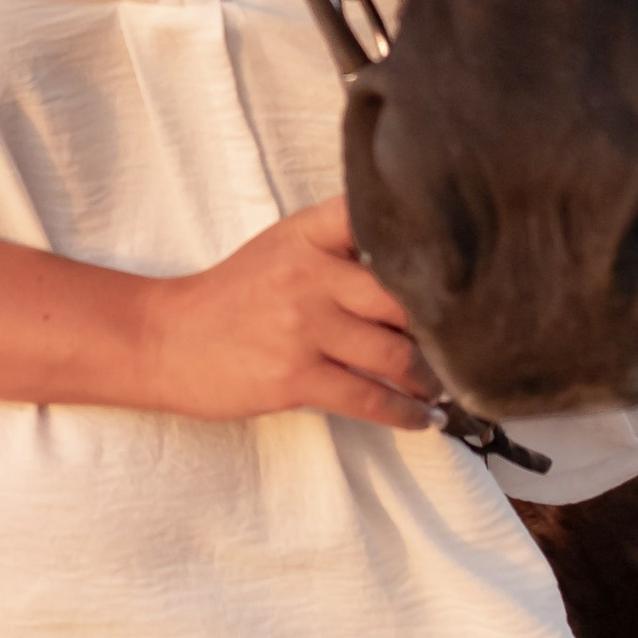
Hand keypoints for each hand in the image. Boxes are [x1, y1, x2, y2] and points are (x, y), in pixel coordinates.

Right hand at [138, 198, 441, 431]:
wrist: (165, 339)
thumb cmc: (232, 296)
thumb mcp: (282, 249)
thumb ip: (339, 246)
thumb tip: (417, 270)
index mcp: (309, 235)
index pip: (379, 219)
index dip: (429, 236)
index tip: (472, 258)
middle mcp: (311, 274)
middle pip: (405, 296)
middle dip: (444, 324)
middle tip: (470, 341)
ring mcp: (304, 327)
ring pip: (396, 354)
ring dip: (430, 375)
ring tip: (445, 383)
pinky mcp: (296, 377)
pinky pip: (370, 398)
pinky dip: (406, 413)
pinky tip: (424, 418)